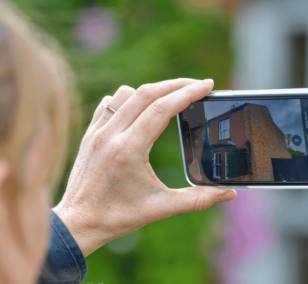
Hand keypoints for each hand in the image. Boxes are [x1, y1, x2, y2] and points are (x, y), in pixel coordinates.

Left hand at [53, 78, 237, 255]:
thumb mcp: (160, 208)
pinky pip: (109, 103)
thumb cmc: (117, 217)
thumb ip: (198, 200)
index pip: (162, 108)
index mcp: (129, 150)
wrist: (78, 223)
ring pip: (126, 93)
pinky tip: (139, 109)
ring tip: (171, 98)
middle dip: (176, 85)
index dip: (188, 93)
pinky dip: (128, 99)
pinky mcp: (89, 133)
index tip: (207, 85)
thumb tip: (230, 194)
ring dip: (151, 90)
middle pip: (146, 93)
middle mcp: (110, 135)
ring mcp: (97, 132)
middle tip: (198, 85)